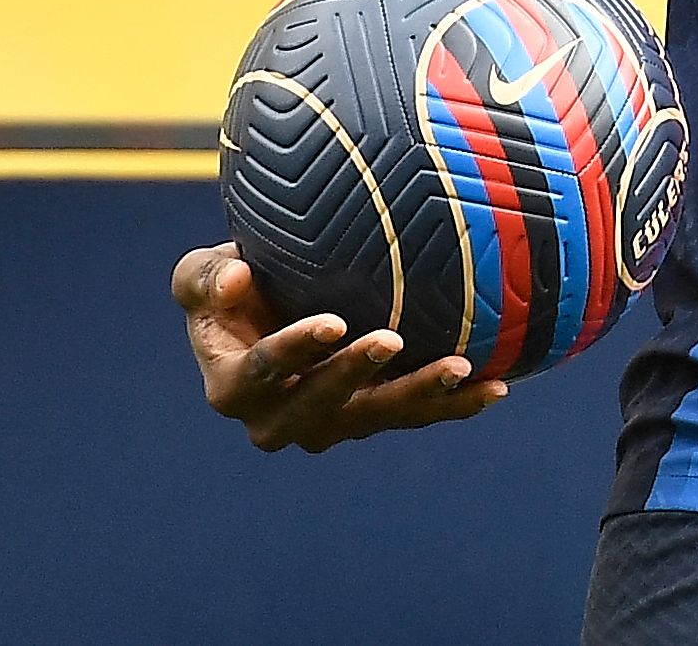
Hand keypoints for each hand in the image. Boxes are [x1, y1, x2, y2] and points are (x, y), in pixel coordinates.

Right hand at [172, 242, 506, 452]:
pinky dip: (453, 404)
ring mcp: (328, 423)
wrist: (270, 309)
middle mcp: (277, 418)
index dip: (294, 351)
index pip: (262, 372)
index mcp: (233, 387)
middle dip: (354, 377)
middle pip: (318, 406)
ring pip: (375, 417)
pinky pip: (414, 415)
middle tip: (391, 341)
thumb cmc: (233, 284)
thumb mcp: (202, 274)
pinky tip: (495, 386)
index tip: (332, 321)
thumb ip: (207, 278)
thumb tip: (237, 279)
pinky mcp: (370, 416)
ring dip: (418, 397)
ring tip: (461, 370)